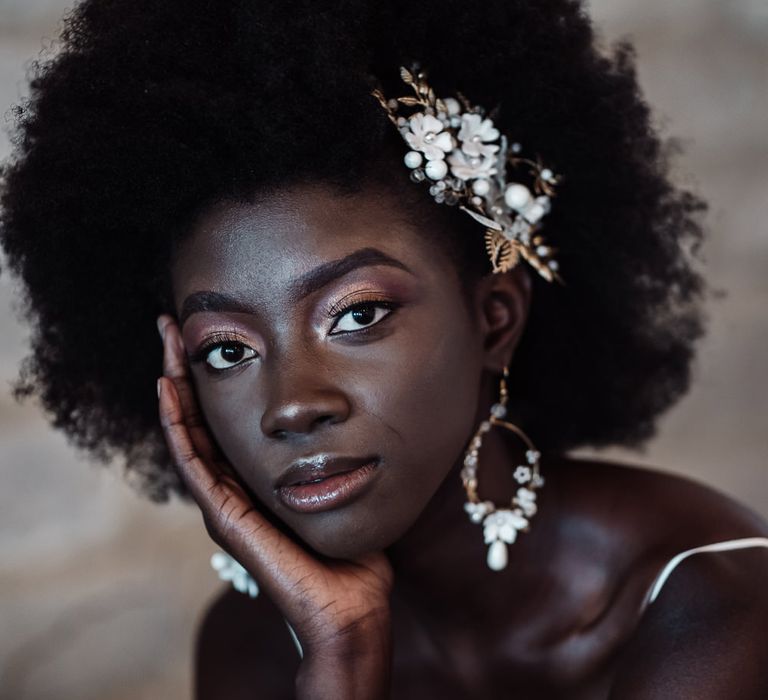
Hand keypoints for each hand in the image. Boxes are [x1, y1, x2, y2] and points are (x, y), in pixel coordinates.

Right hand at [156, 314, 392, 697]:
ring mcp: (223, 503)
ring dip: (173, 384)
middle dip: (184, 369)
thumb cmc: (351, 548)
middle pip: (197, 418)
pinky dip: (177, 424)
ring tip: (165, 340)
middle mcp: (231, 488)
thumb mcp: (338, 483)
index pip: (222, 418)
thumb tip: (349, 410)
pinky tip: (167, 388)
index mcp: (254, 479)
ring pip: (188, 432)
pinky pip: (193, 462)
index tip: (207, 332)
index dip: (210, 377)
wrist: (348, 604)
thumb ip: (330, 452)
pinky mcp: (224, 517)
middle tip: (172, 323)